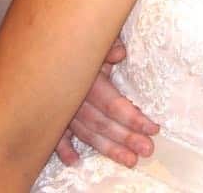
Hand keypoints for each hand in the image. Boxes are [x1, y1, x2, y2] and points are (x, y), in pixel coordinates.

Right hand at [55, 39, 159, 166]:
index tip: (154, 128)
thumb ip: (109, 48)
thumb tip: (119, 54)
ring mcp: (60, 110)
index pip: (113, 105)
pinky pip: (56, 136)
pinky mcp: (50, 115)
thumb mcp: (98, 41)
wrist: (48, 46)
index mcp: (88, 82)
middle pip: (103, 124)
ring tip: (129, 161)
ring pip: (86, 134)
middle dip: (126, 138)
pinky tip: (74, 161)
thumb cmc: (82, 44)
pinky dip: (63, 150)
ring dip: (108, 149)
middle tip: (147, 150)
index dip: (134, 118)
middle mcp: (74, 99)